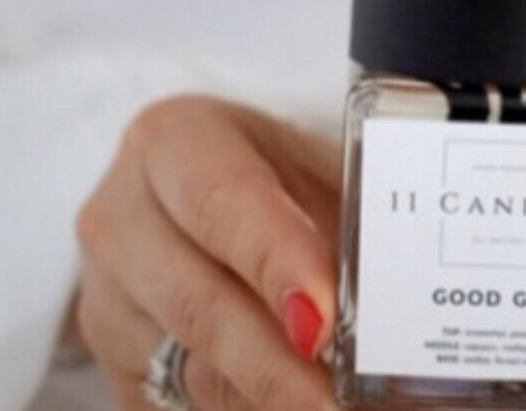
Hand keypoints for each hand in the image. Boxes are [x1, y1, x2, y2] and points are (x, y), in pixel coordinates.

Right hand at [74, 96, 341, 410]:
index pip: (223, 203)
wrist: (205, 197)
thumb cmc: (279, 177)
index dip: (275, 263)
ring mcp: (106, 300)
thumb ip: (360, 216)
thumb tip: (418, 288)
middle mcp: (122, 218)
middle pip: (199, 304)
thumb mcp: (319, 169)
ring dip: (271, 400)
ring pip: (190, 370)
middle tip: (339, 402)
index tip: (323, 319)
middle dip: (277, 367)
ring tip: (341, 409)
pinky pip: (181, 407)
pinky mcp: (114, 365)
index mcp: (174, 141)